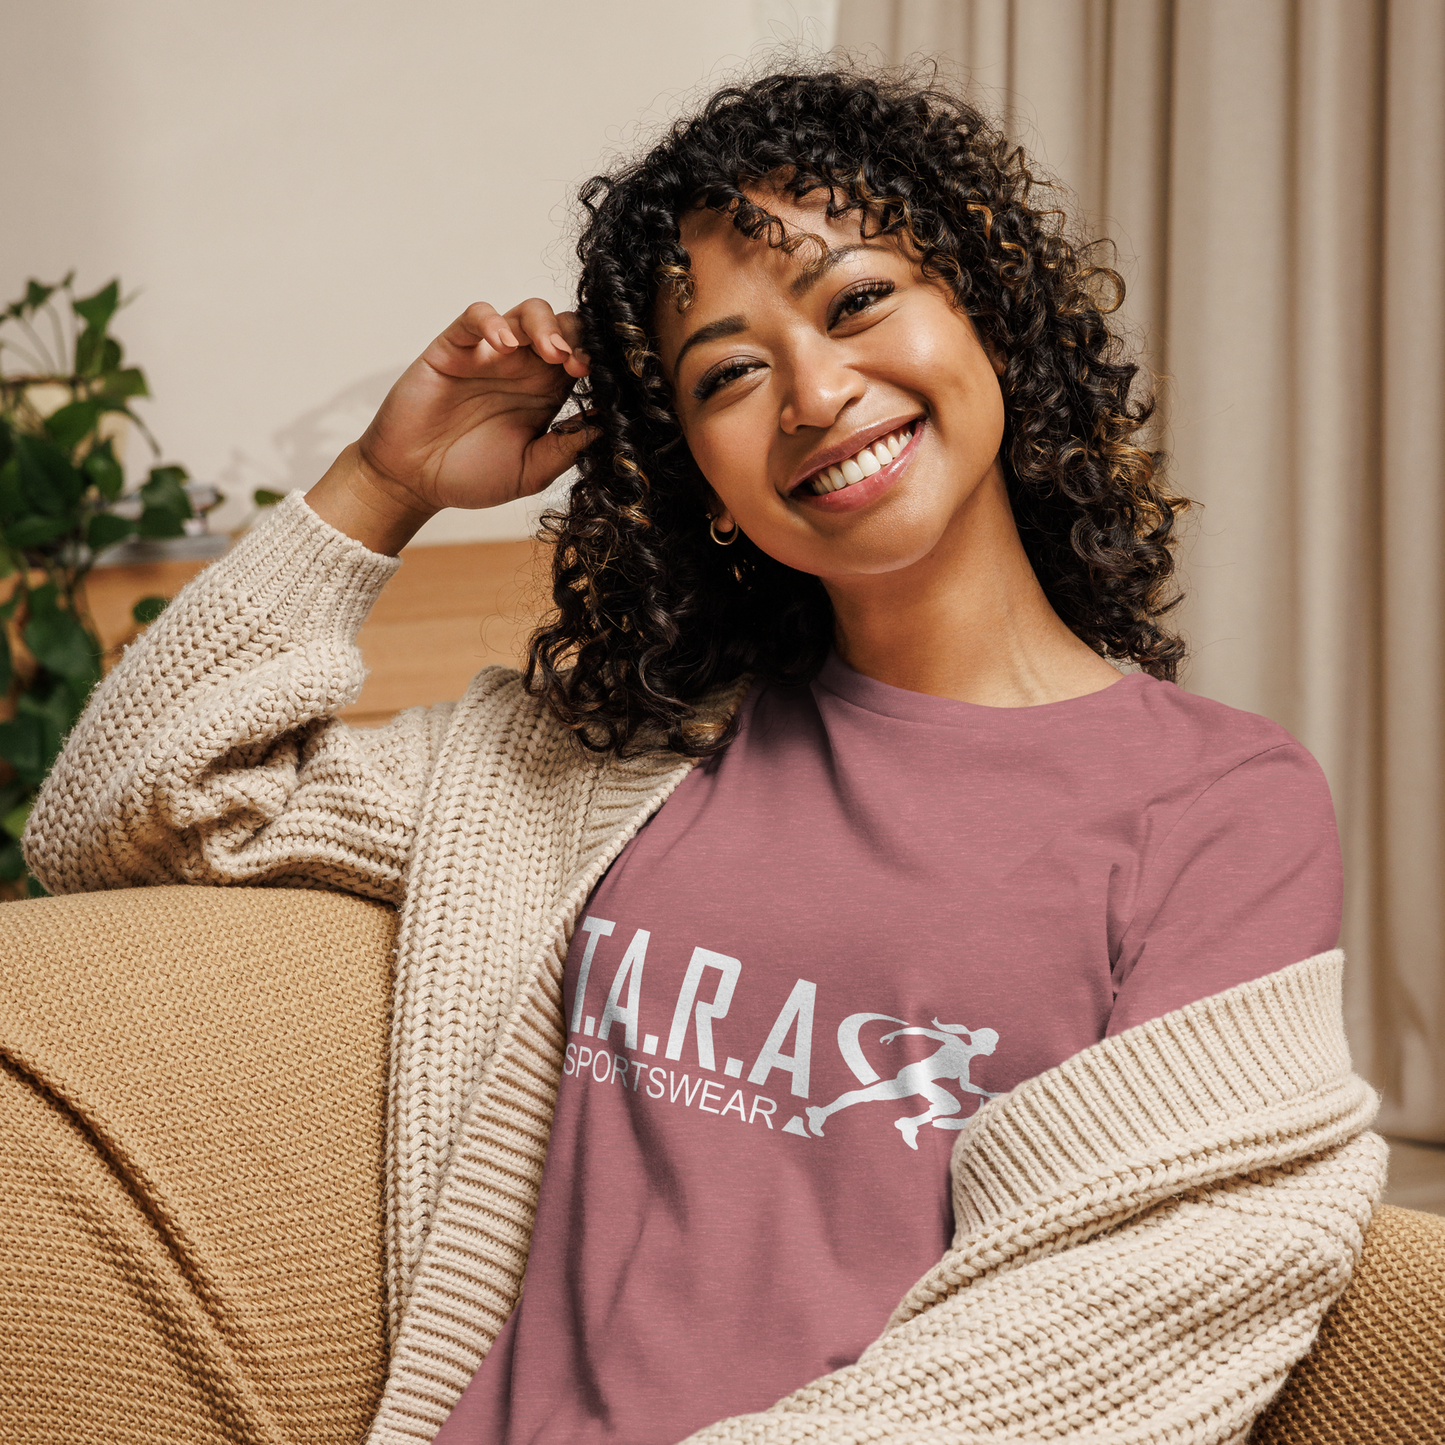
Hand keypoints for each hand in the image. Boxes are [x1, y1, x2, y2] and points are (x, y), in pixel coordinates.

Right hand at [309, 299, 593, 552]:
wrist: (414, 481)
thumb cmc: (470, 477)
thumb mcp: (530, 472)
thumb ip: (565, 449)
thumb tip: (608, 427)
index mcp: (547, 394)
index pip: (583, 359)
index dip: (597, 362)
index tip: (601, 380)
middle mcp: (523, 368)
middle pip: (563, 327)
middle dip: (578, 338)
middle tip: (578, 365)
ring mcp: (489, 354)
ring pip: (527, 313)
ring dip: (546, 325)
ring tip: (551, 352)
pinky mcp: (454, 347)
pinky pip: (476, 317)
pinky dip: (493, 321)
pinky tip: (502, 344)